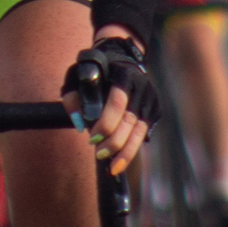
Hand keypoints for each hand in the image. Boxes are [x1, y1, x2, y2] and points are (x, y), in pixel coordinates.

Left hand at [62, 31, 156, 178]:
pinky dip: (131, 148)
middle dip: (114, 142)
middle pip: (130, 121)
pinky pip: (142, 134)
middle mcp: (141, 88)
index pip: (117, 103)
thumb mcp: (79, 75)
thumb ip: (73, 96)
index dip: (106, 123)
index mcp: (123, 75)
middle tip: (99, 154)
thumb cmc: (97, 70)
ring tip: (113, 168)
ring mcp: (150, 100)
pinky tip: (120, 161)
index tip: (92, 138)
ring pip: (139, 131)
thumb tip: (79, 123)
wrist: (123, 58)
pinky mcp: (154, 111)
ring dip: (126, 152)